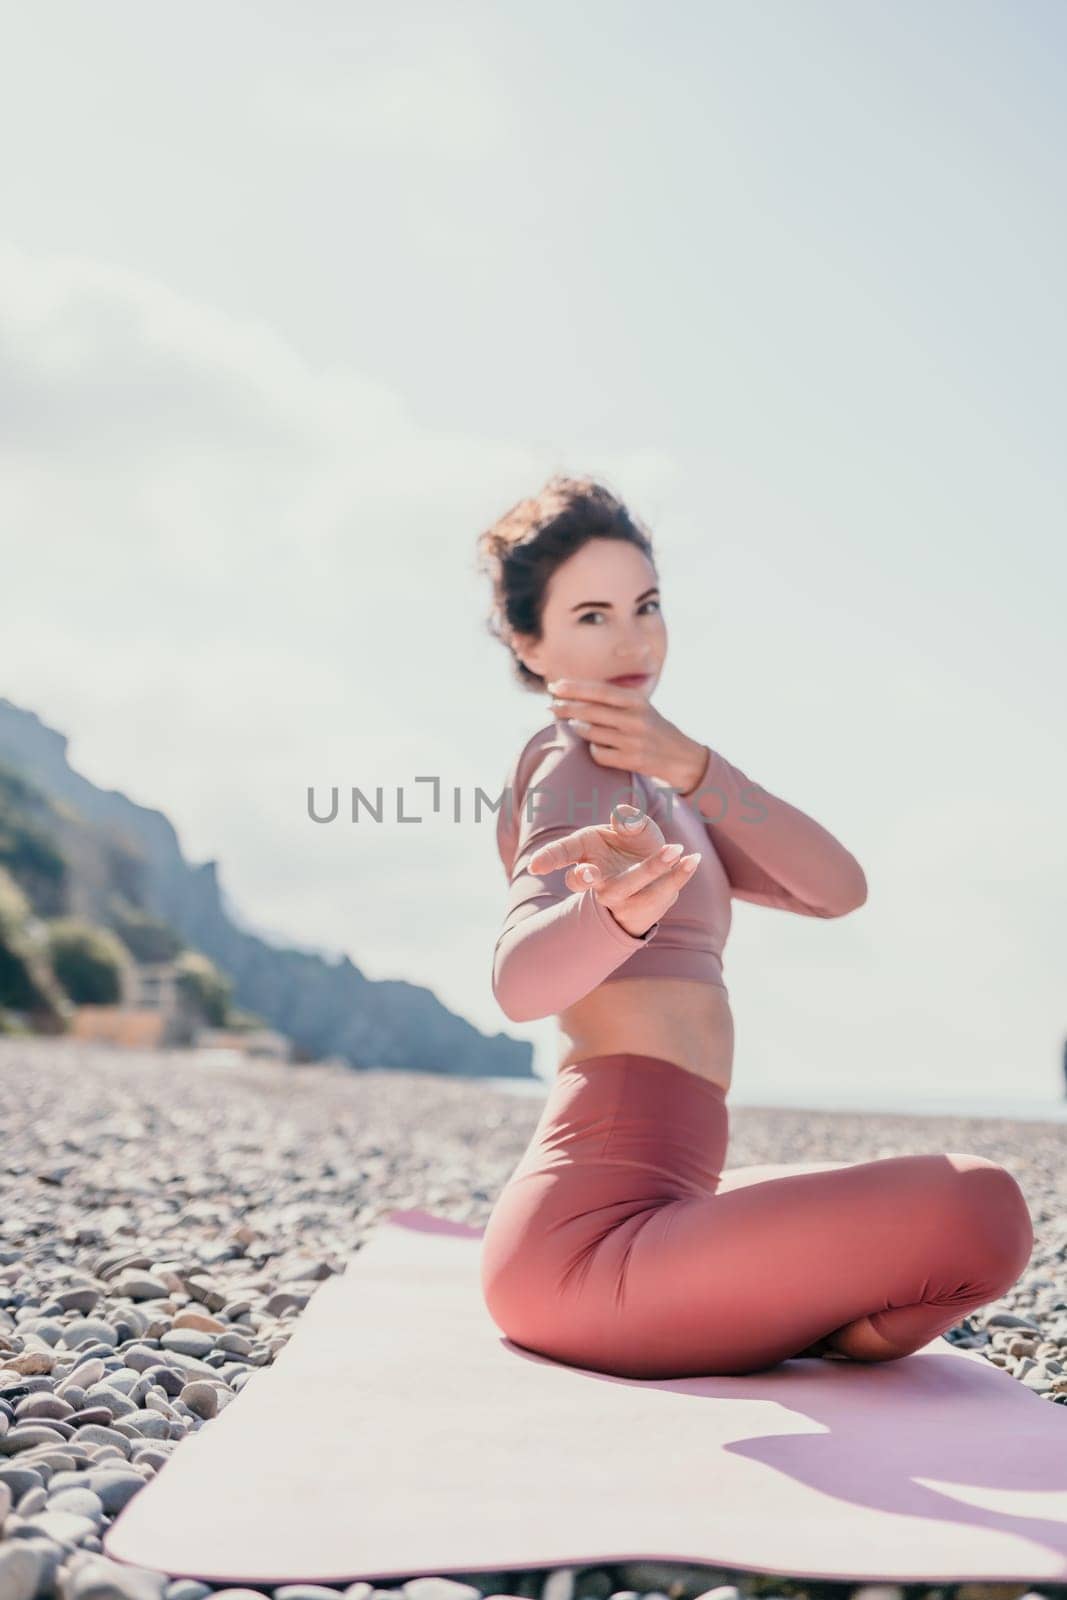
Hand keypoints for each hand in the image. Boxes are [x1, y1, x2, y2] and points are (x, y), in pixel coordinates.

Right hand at [527, 802, 701, 937]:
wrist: (655, 874)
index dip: (548, 858)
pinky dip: (680, 874)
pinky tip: (693, 859)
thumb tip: (622, 816)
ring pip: (628, 888)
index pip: (562, 854)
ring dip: (651, 869)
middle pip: (585, 881)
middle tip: (591, 873)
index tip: (535, 866)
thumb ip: (630, 820)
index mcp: (586, 852)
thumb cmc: (633, 844)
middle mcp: (598, 878)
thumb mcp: (633, 826)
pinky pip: (663, 892)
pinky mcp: (645, 905)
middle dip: (585, 879)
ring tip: (675, 849)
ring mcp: (619, 896)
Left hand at [546, 677, 706, 792]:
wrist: (681, 757)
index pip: (599, 690)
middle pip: (590, 711)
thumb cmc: (651, 728)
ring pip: (591, 733)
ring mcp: (633, 741)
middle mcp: (635, 719)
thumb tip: (573, 691)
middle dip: (566, 707)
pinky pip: (598, 754)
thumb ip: (612, 699)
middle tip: (551, 706)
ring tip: (576, 725)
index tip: (554, 686)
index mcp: (637, 701)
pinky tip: (598, 747)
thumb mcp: (639, 706)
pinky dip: (594, 750)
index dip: (574, 688)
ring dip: (578, 729)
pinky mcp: (631, 761)